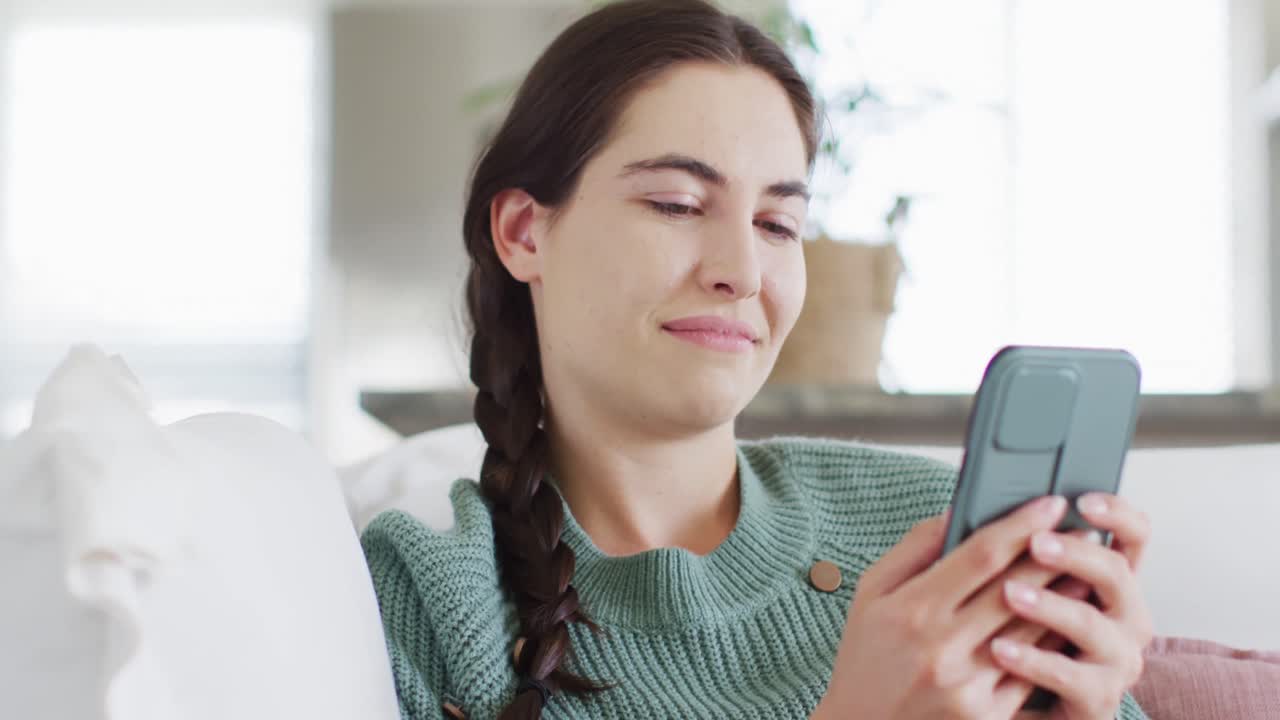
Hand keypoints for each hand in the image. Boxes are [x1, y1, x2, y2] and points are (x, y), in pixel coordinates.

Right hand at [816, 495, 1079, 718]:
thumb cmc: (865, 657)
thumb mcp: (870, 594)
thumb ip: (913, 550)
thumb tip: (954, 512)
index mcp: (913, 609)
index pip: (981, 555)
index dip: (1021, 525)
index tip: (1050, 503)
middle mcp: (942, 646)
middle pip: (1016, 589)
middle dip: (1054, 556)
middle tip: (1082, 532)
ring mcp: (967, 685)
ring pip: (1032, 632)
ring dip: (1064, 600)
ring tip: (1084, 573)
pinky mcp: (985, 716)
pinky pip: (1030, 673)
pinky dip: (1051, 646)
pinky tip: (1065, 626)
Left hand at [988, 493, 1153, 718]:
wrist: (1019, 704)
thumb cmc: (1019, 635)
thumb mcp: (1010, 587)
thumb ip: (1003, 551)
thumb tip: (967, 509)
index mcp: (1108, 578)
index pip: (1133, 534)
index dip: (1116, 514)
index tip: (1081, 500)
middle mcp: (1125, 614)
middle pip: (1117, 573)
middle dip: (1075, 554)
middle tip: (1036, 542)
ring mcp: (1116, 659)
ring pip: (1092, 625)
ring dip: (1051, 606)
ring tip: (1010, 593)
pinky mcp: (1097, 699)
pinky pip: (1069, 677)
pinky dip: (1033, 661)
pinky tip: (999, 649)